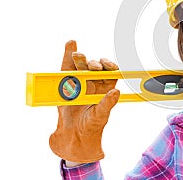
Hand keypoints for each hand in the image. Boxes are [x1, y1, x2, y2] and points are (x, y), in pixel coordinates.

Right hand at [49, 40, 119, 162]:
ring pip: (81, 66)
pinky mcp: (66, 83)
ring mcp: (79, 82)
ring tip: (78, 55)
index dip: (111, 67)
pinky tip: (71, 44)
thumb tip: (116, 92)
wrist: (72, 136)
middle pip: (95, 68)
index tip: (110, 67)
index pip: (111, 73)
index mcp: (106, 88)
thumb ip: (107, 104)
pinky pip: (67, 68)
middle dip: (94, 64)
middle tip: (92, 66)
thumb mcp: (100, 116)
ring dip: (81, 59)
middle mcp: (94, 82)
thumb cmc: (91, 126)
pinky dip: (68, 55)